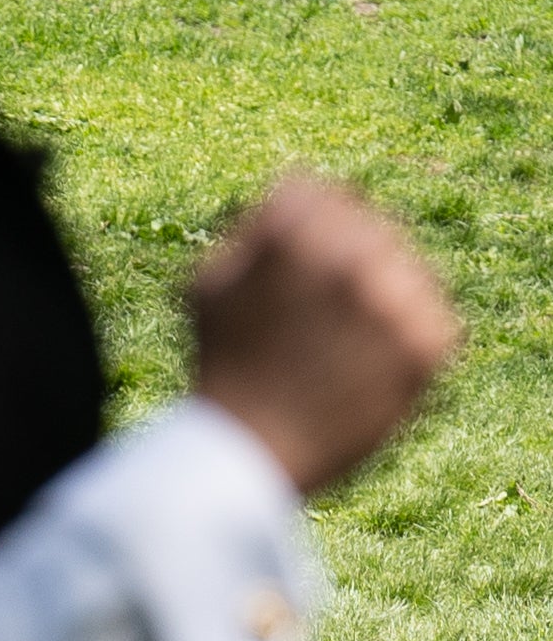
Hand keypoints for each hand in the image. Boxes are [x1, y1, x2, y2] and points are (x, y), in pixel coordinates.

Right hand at [187, 173, 459, 493]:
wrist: (251, 449)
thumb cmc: (223, 366)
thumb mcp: (208, 283)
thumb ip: (252, 230)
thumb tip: (294, 196)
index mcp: (291, 228)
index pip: (318, 191)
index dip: (303, 229)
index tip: (292, 269)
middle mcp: (349, 252)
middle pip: (369, 225)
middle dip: (345, 259)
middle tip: (319, 314)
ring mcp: (394, 296)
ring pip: (406, 267)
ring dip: (380, 294)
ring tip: (342, 342)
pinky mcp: (428, 340)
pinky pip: (432, 314)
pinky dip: (405, 335)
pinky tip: (366, 362)